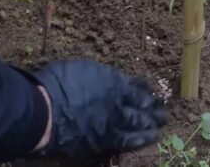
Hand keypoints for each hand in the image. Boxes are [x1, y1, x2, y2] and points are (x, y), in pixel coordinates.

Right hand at [32, 60, 165, 157]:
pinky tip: (152, 138)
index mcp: (112, 80)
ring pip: (139, 121)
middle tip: (163, 111)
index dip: (144, 90)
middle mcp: (119, 99)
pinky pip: (129, 140)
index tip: (151, 93)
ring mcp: (115, 119)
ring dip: (152, 122)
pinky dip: (141, 138)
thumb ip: (98, 75)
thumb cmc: (57, 84)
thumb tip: (105, 77)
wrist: (46, 110)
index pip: (135, 85)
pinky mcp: (107, 138)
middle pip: (142, 104)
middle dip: (153, 107)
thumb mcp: (81, 68)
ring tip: (161, 124)